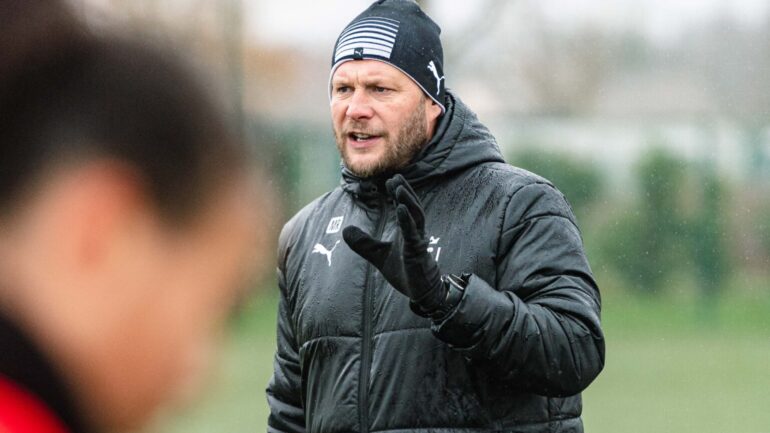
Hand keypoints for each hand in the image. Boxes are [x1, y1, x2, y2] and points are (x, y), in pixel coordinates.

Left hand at [343, 174, 445, 314]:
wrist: (419, 291)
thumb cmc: (404, 271)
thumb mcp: (378, 255)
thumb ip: (363, 243)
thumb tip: (345, 230)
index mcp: (406, 230)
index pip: (403, 207)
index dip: (397, 194)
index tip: (389, 181)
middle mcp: (414, 232)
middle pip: (411, 206)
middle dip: (404, 191)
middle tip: (395, 177)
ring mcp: (418, 240)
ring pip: (416, 215)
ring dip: (408, 200)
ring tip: (398, 187)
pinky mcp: (418, 251)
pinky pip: (413, 233)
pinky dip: (407, 220)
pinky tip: (401, 208)